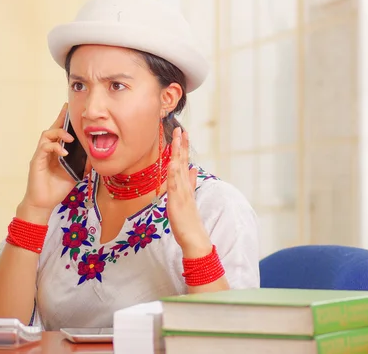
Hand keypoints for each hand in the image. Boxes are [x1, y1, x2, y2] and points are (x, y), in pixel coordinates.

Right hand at [18, 103, 87, 224]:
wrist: (44, 203)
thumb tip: (95, 156)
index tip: (71, 108)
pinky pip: (44, 148)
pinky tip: (64, 152)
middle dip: (61, 118)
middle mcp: (48, 150)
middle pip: (52, 128)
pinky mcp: (36, 161)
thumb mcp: (76, 174)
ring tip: (70, 138)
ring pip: (47, 134)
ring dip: (59, 133)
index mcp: (57, 151)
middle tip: (68, 109)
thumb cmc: (57, 188)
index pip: (60, 132)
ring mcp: (41, 154)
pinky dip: (55, 147)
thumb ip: (83, 164)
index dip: (65, 120)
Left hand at [166, 127, 212, 258]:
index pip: (183, 162)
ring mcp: (182, 193)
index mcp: (185, 185)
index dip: (183, 147)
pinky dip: (174, 173)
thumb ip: (190, 183)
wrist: (194, 238)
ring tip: (178, 138)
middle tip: (179, 129)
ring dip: (178, 153)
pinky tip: (173, 162)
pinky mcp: (178, 201)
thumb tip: (192, 169)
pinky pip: (175, 185)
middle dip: (181, 144)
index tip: (182, 133)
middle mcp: (184, 186)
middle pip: (182, 161)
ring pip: (179, 169)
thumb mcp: (187, 198)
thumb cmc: (188, 221)